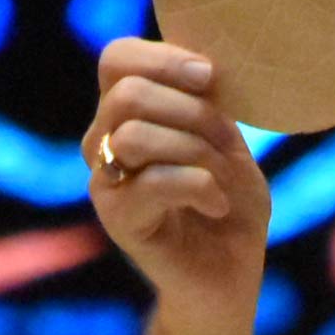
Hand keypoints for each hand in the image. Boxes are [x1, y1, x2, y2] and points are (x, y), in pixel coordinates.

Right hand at [86, 39, 269, 334]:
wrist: (227, 276)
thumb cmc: (229, 205)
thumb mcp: (226, 141)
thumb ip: (206, 103)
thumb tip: (202, 62)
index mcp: (128, 112)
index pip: (117, 58)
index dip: (164, 58)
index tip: (210, 78)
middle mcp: (104, 141)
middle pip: (127, 92)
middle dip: (191, 111)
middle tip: (227, 143)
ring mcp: (104, 180)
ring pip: (135, 134)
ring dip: (194, 150)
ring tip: (222, 176)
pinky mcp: (115, 218)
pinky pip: (155, 181)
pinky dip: (200, 188)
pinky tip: (217, 206)